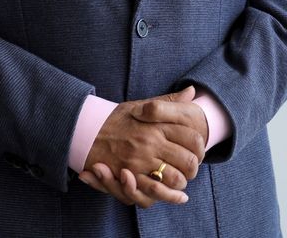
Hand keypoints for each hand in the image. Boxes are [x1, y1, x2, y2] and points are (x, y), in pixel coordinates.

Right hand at [77, 85, 208, 207]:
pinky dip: (170, 195)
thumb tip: (192, 91)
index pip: (192, 137)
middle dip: (195, 166)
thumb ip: (168, 101)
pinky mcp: (130, 174)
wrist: (85, 130)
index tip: (198, 150)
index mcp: (156, 124)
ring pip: (175, 177)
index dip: (200, 146)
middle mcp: (150, 141)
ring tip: (183, 179)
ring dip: (182, 181)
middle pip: (188, 160)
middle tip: (193, 167)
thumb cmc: (116, 118)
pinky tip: (178, 194)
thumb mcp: (141, 105)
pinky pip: (156, 189)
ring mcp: (140, 159)